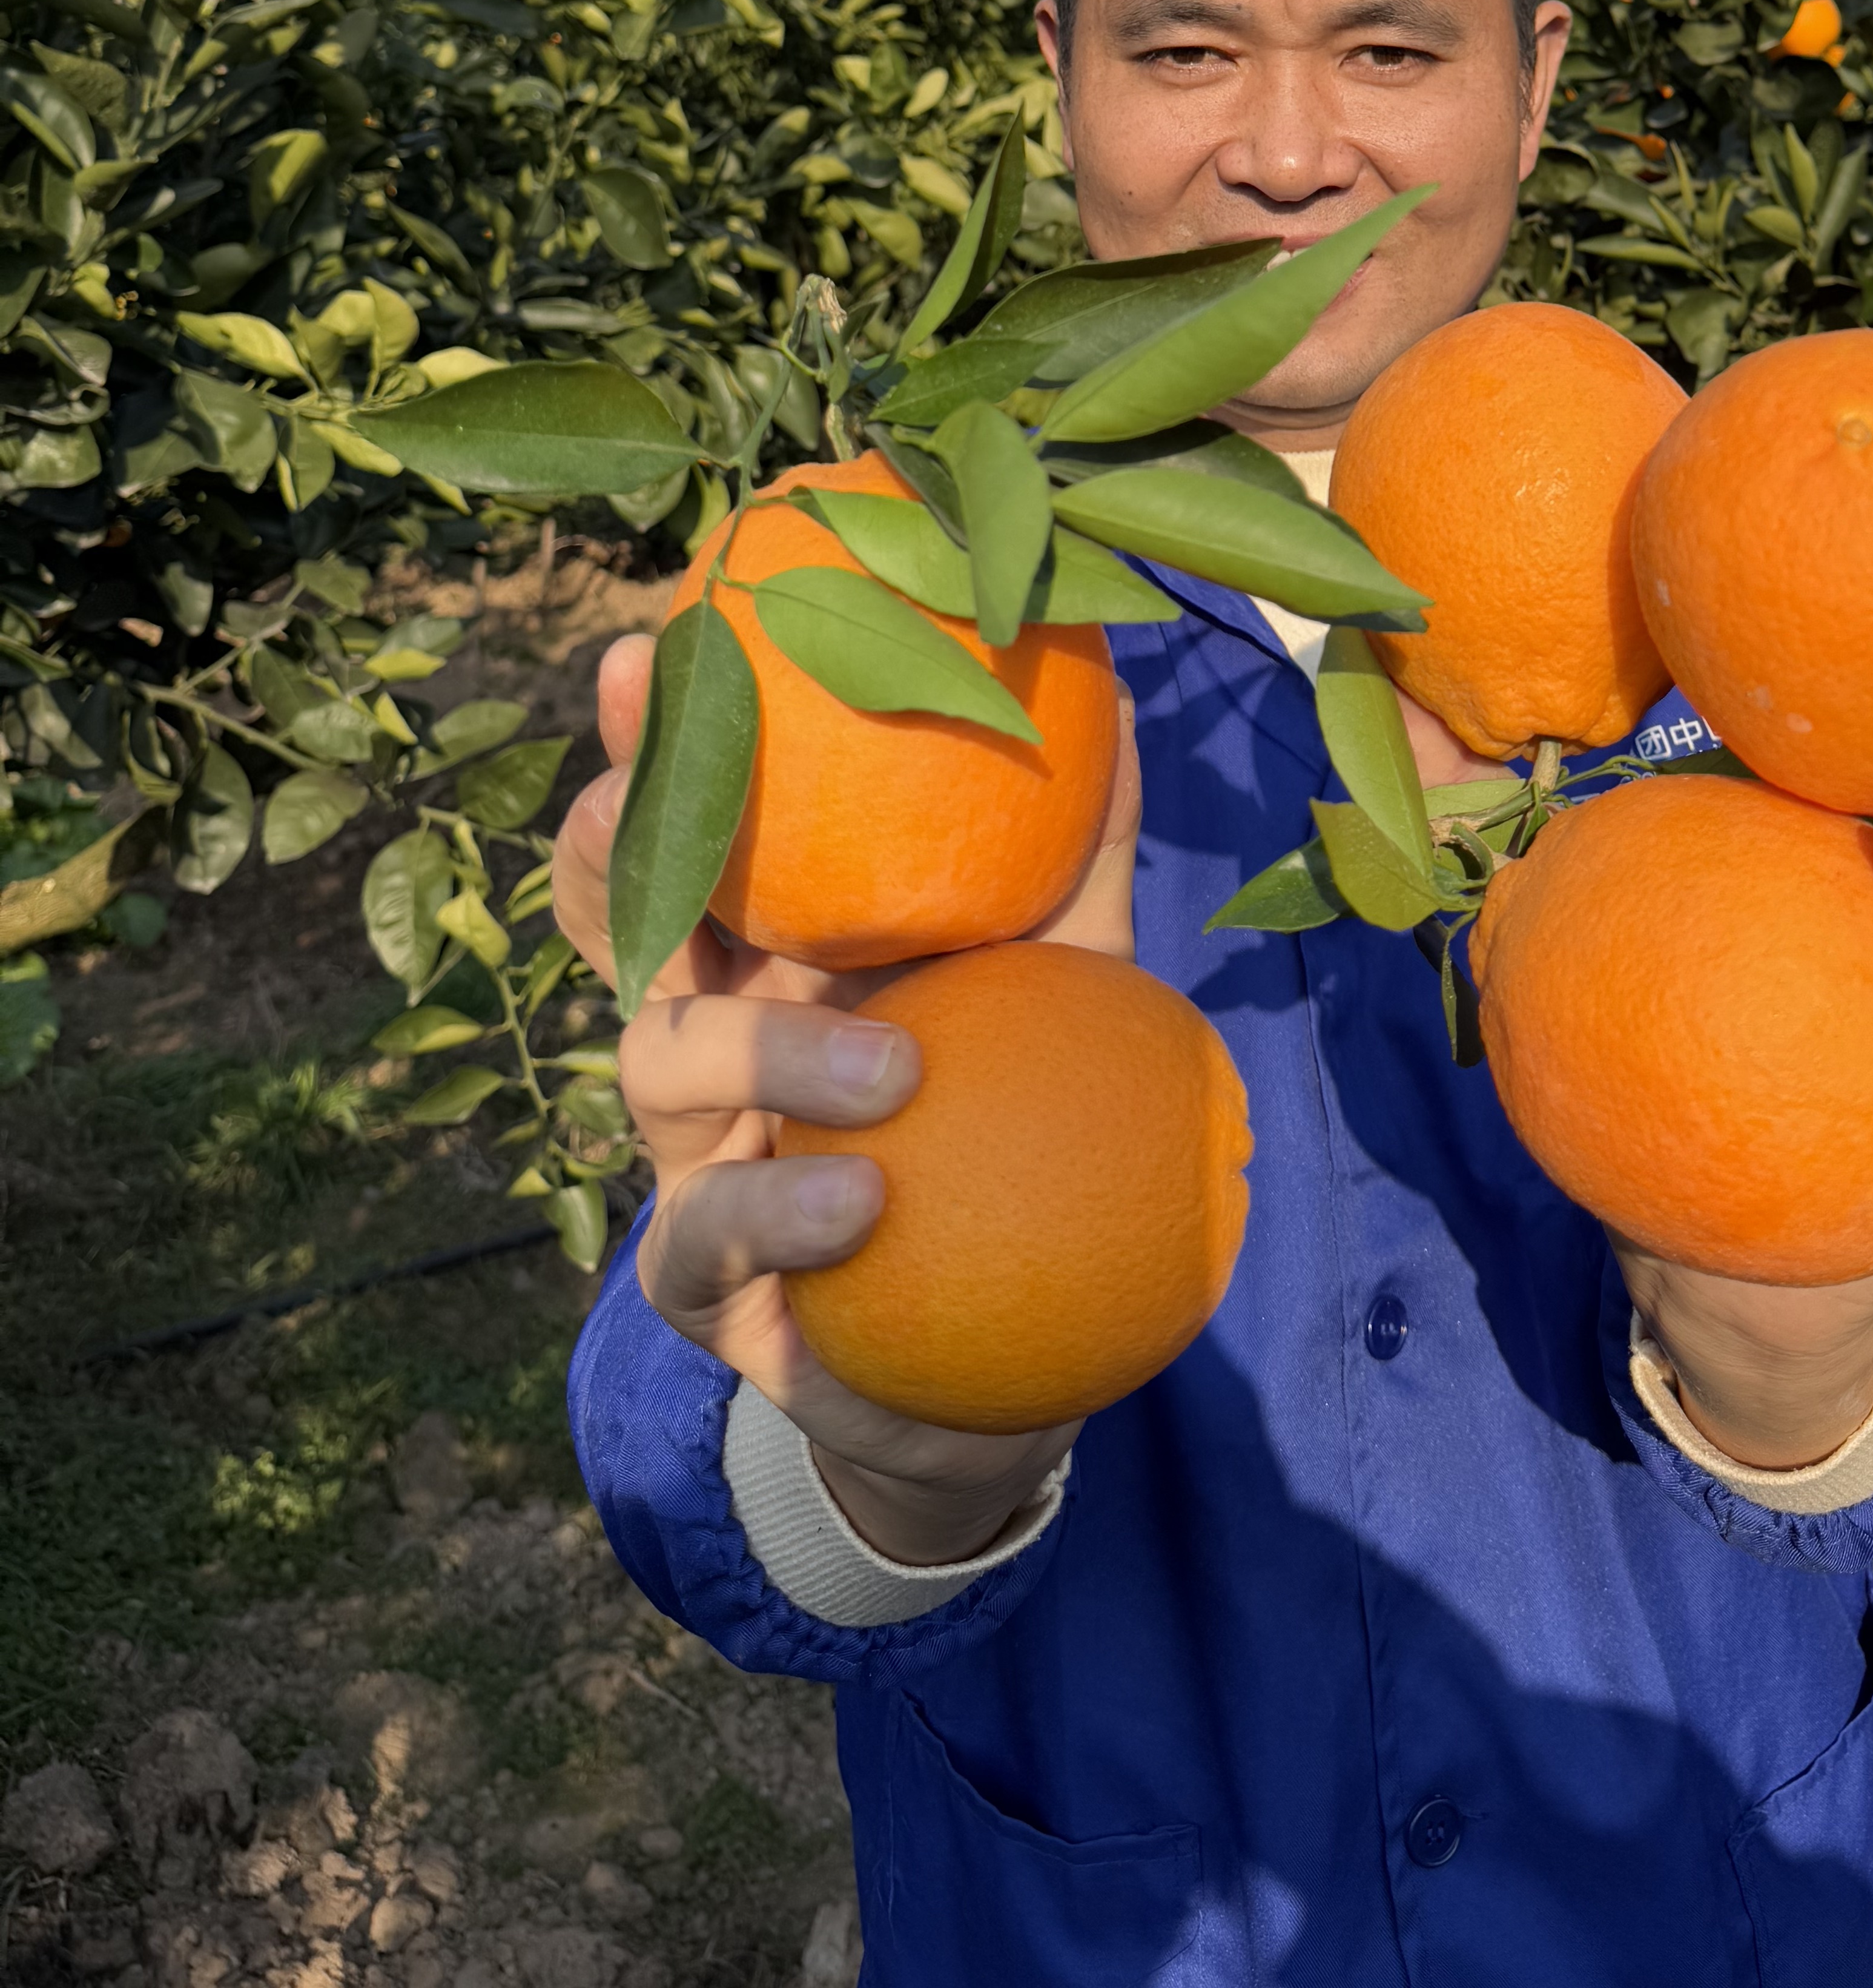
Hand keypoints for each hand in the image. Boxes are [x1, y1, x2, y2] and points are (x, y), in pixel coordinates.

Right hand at [554, 633, 1142, 1563]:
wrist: (1002, 1354)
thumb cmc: (1010, 1127)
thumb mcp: (1056, 982)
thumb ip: (1075, 861)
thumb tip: (1122, 700)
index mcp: (771, 947)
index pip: (684, 830)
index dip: (654, 748)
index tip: (656, 654)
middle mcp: (708, 1035)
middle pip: (620, 923)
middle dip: (616, 853)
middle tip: (655, 822)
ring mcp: (689, 1159)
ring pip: (661, 1070)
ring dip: (765, 1059)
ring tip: (891, 1080)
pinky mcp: (707, 1290)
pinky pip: (712, 1247)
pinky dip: (787, 1221)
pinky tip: (866, 1209)